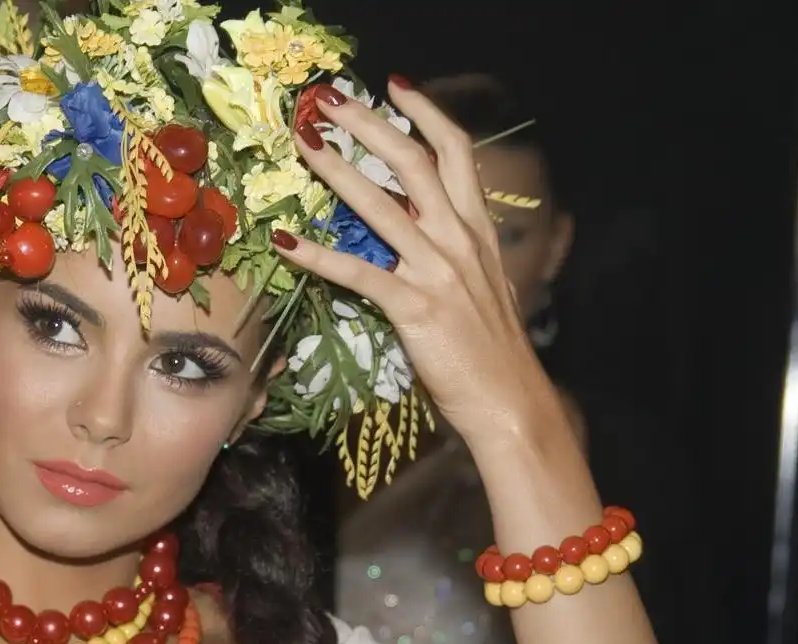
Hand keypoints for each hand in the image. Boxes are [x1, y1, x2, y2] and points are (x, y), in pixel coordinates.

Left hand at [271, 77, 561, 444]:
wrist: (510, 401)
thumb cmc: (491, 350)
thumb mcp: (483, 287)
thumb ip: (457, 254)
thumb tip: (426, 231)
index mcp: (478, 231)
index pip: (455, 154)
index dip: (425, 115)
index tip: (395, 88)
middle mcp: (459, 241)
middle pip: (413, 163)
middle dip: (369, 126)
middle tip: (329, 103)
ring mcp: (437, 272)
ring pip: (382, 206)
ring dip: (338, 171)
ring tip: (304, 145)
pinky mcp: (414, 308)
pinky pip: (358, 273)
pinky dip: (318, 255)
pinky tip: (287, 240)